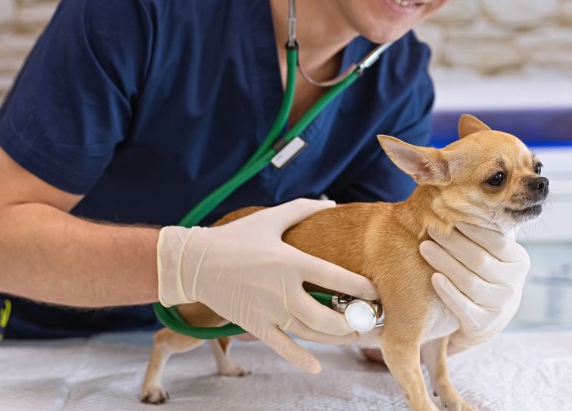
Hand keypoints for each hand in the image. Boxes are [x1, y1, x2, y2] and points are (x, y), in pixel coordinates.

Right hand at [157, 198, 376, 372]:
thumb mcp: (270, 219)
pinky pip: (282, 347)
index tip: (376, 292)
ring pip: (309, 333)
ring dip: (335, 338)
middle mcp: (281, 289)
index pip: (333, 276)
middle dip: (352, 322)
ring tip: (355, 337)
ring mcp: (268, 311)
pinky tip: (317, 367)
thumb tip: (332, 204)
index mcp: (289, 261)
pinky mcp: (255, 325)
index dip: (359, 287)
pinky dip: (300, 359)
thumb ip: (302, 209)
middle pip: (326, 315)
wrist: (194, 262)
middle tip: (368, 321)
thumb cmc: (235, 237)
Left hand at [419, 223, 529, 349]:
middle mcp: (514, 284)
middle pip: (479, 260)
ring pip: (470, 282)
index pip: (496, 241)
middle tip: (430, 229)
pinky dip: (448, 292)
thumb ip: (483, 230)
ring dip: (445, 263)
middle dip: (452, 242)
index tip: (450, 215)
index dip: (472, 228)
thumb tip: (457, 198)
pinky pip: (464, 307)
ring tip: (424, 248)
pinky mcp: (483, 325)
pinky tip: (434, 278)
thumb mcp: (491, 253)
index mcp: (518, 260)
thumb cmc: (484, 274)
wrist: (485, 318)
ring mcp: (501, 306)